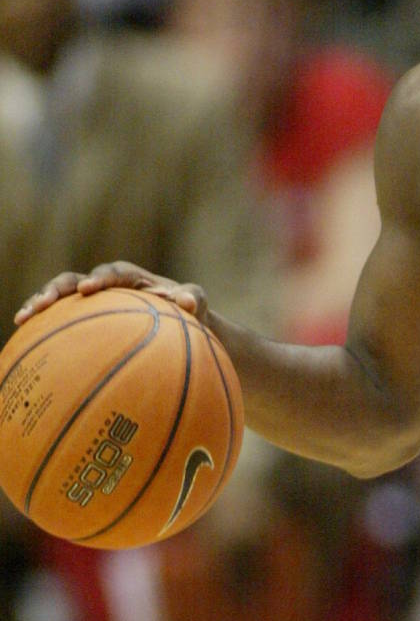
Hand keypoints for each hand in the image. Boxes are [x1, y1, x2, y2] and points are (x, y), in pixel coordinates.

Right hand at [14, 263, 207, 327]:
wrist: (183, 324)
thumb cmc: (190, 312)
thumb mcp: (197, 303)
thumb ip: (194, 298)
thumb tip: (187, 301)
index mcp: (130, 277)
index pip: (111, 273)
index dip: (97, 280)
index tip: (87, 290)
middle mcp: (106, 286)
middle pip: (73, 280)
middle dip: (56, 289)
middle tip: (43, 304)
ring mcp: (93, 303)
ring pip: (60, 299)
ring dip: (40, 305)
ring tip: (21, 319)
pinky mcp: (85, 320)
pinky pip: (62, 322)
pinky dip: (45, 330)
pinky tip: (28, 346)